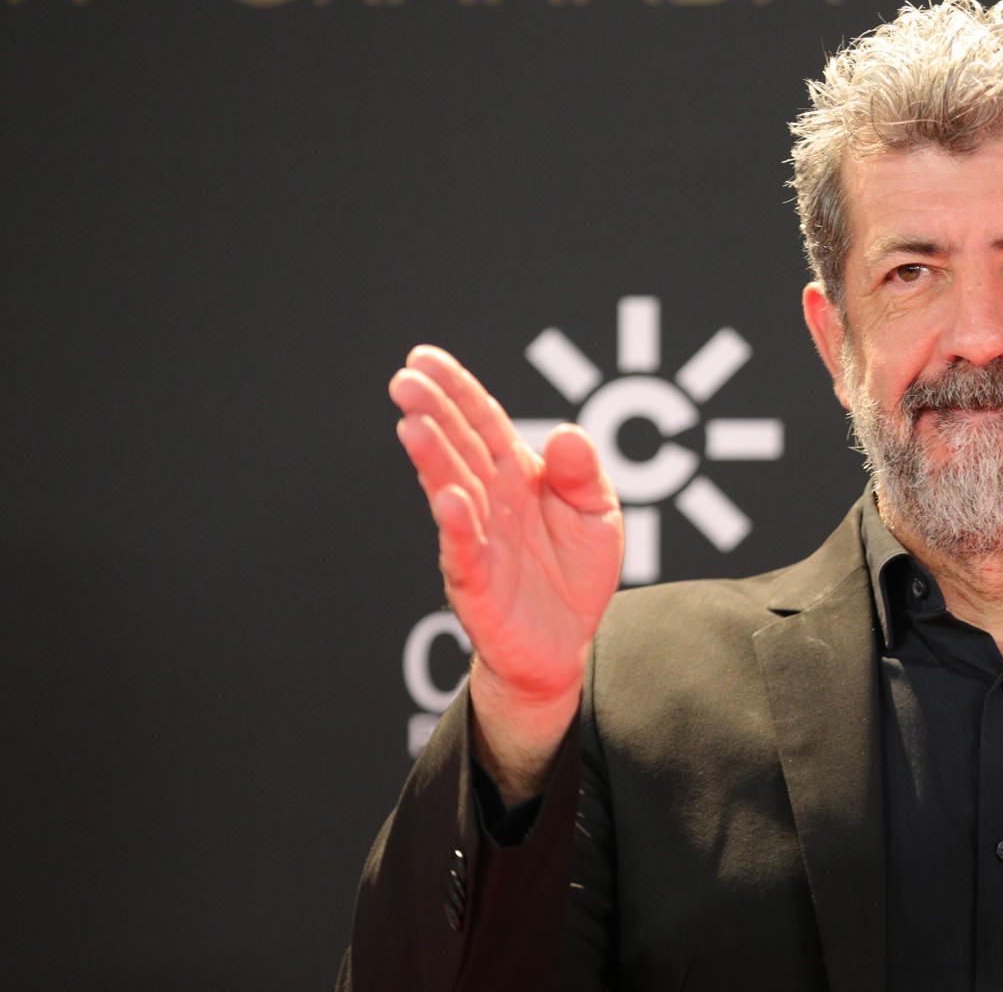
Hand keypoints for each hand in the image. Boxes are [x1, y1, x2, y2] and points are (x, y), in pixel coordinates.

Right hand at [389, 345, 623, 797]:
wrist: (566, 644)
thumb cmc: (575, 571)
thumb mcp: (598, 514)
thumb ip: (584, 474)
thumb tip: (567, 433)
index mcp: (516, 474)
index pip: (481, 422)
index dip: (455, 389)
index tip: (423, 357)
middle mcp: (489, 500)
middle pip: (457, 448)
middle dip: (432, 412)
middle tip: (405, 380)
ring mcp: (479, 540)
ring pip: (451, 491)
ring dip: (433, 460)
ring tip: (414, 425)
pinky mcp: (478, 585)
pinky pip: (464, 552)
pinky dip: (456, 526)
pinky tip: (447, 500)